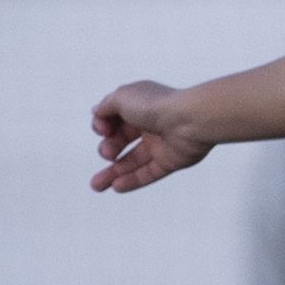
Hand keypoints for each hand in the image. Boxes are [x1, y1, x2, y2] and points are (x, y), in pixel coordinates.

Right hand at [90, 81, 210, 192]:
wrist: (188, 121)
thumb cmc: (155, 105)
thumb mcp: (120, 97)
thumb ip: (105, 106)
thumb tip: (96, 113)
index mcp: (139, 106)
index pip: (114, 119)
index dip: (103, 126)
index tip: (103, 130)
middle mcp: (149, 125)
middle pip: (122, 141)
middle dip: (107, 150)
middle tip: (107, 153)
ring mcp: (160, 144)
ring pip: (133, 162)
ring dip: (113, 173)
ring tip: (96, 185)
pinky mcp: (170, 161)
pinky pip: (148, 173)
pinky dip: (132, 180)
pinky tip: (116, 187)